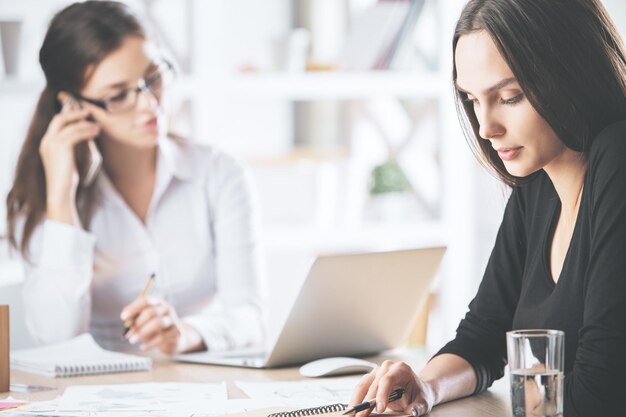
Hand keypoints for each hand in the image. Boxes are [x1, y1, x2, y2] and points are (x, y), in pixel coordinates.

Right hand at [40, 96, 99, 223]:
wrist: (61, 192)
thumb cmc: (67, 179)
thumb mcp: (69, 160)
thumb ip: (73, 147)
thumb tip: (86, 135)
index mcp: (46, 144)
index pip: (55, 123)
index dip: (67, 115)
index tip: (80, 111)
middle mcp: (46, 141)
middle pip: (59, 119)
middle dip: (74, 113)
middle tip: (88, 112)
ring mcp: (52, 144)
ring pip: (69, 125)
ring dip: (84, 124)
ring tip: (97, 126)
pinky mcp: (61, 148)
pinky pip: (75, 133)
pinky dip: (87, 131)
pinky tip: (95, 132)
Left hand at [120, 297, 204, 354]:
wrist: (174, 339)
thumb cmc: (155, 328)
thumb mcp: (144, 321)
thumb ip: (135, 319)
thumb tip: (126, 321)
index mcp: (157, 302)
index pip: (145, 301)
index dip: (133, 308)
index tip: (123, 317)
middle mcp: (166, 308)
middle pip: (151, 312)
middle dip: (137, 324)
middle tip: (127, 334)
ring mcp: (173, 319)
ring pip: (157, 323)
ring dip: (142, 332)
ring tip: (133, 340)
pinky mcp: (176, 332)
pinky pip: (162, 337)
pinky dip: (150, 343)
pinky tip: (143, 347)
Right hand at [350, 360, 435, 416]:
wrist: (417, 389)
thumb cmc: (419, 394)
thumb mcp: (423, 401)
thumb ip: (418, 407)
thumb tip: (411, 411)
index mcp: (401, 369)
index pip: (388, 379)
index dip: (382, 394)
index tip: (380, 409)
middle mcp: (387, 367)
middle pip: (373, 383)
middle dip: (367, 401)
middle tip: (362, 416)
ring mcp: (378, 372)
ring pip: (363, 384)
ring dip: (357, 399)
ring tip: (353, 413)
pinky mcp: (371, 378)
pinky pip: (361, 387)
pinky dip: (356, 398)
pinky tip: (353, 407)